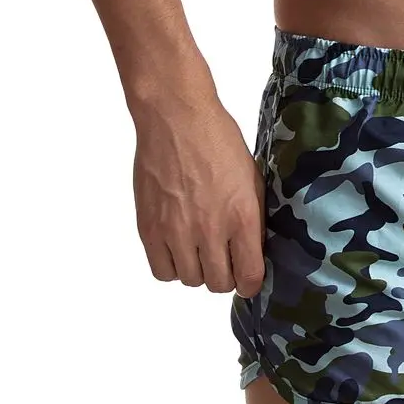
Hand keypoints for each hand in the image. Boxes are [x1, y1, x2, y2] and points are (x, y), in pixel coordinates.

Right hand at [133, 97, 265, 294]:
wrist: (177, 120)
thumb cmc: (220, 144)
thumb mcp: (253, 180)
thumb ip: (254, 220)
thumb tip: (255, 251)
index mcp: (242, 218)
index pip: (248, 277)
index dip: (250, 283)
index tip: (249, 278)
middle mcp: (209, 230)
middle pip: (217, 283)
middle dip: (225, 277)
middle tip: (224, 260)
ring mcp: (176, 231)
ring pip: (189, 280)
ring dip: (197, 271)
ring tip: (199, 250)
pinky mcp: (149, 227)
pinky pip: (161, 270)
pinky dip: (171, 266)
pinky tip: (178, 249)